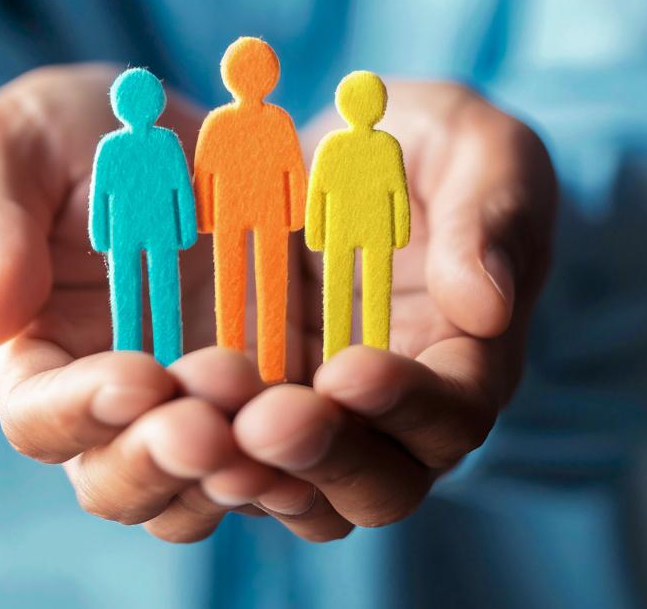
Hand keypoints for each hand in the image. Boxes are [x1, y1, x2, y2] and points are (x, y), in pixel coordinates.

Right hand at [0, 64, 295, 541]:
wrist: (154, 138)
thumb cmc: (57, 141)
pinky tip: (344, 415)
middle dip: (167, 460)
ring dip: (243, 471)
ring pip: (207, 493)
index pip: (41, 419)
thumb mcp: (6, 149)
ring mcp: (193, 414)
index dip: (84, 410)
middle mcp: (109, 415)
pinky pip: (288, 458)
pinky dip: (312, 453)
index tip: (139, 376)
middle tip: (216, 420)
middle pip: (122, 484)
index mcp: (31, 364)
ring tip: (286, 421)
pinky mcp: (268, 398)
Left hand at [233, 82, 557, 533]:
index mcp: (471, 361)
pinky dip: (193, 458)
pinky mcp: (246, 417)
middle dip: (324, 458)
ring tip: (198, 427)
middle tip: (266, 421)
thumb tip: (486, 307)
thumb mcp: (474, 147)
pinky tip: (156, 421)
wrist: (330, 156)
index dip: (408, 402)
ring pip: (298, 499)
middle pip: (379, 487)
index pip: (454, 414)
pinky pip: (225, 466)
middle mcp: (398, 421)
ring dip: (251, 474)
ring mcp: (318, 428)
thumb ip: (490, 215)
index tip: (350, 370)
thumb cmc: (424, 148)